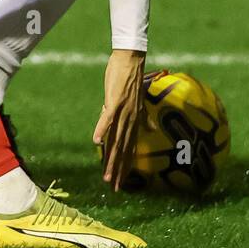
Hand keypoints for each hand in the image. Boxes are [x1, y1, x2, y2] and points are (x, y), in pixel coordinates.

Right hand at [93, 49, 146, 191]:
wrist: (131, 61)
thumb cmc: (131, 80)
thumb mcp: (139, 102)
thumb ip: (144, 118)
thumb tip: (152, 129)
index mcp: (134, 121)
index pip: (129, 148)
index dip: (126, 165)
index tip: (122, 181)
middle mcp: (130, 120)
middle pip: (122, 149)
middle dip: (117, 169)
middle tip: (113, 187)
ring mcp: (122, 111)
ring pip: (115, 139)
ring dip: (110, 158)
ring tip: (106, 174)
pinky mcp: (114, 101)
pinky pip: (107, 118)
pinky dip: (101, 129)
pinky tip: (96, 142)